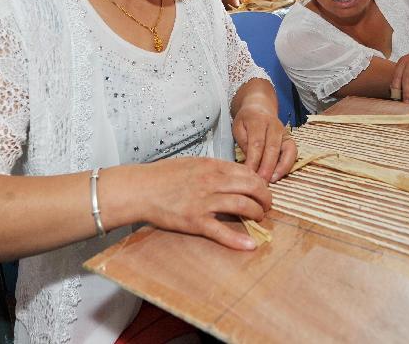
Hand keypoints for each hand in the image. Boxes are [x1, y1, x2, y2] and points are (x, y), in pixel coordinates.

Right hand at [134, 157, 271, 249]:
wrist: (140, 188)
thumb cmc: (163, 176)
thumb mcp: (192, 163)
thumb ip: (212, 169)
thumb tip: (231, 175)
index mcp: (212, 167)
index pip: (247, 172)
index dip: (260, 183)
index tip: (263, 190)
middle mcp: (212, 182)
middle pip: (251, 187)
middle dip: (265, 197)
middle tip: (267, 205)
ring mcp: (204, 202)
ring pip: (242, 205)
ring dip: (256, 213)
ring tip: (259, 218)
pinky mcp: (195, 221)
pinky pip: (221, 231)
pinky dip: (238, 240)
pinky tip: (250, 245)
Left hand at [233, 104, 296, 182]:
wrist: (260, 107)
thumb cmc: (247, 120)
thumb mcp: (238, 127)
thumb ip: (243, 143)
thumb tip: (250, 162)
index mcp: (258, 120)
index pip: (257, 143)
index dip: (253, 160)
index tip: (248, 174)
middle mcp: (274, 125)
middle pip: (272, 148)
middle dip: (266, 167)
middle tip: (260, 182)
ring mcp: (284, 132)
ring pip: (285, 151)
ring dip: (279, 168)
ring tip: (271, 181)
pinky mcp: (290, 139)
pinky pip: (293, 153)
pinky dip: (287, 165)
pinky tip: (279, 176)